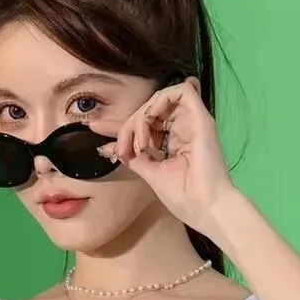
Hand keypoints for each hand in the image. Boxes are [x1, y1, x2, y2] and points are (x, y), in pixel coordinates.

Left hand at [108, 77, 235, 234]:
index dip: (118, 124)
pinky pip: (182, 91)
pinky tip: (152, 120)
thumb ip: (135, 158)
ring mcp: (192, 122)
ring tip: (141, 143)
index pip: (144, 124)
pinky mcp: (201, 117)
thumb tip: (113, 148)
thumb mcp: (151, 174)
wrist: (206, 208)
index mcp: (172, 142)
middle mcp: (182, 128)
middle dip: (129, 126)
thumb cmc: (184, 197)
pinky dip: (161, 101)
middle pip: (148, 110)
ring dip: (143, 117)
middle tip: (125, 150)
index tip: (93, 127)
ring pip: (160, 100)